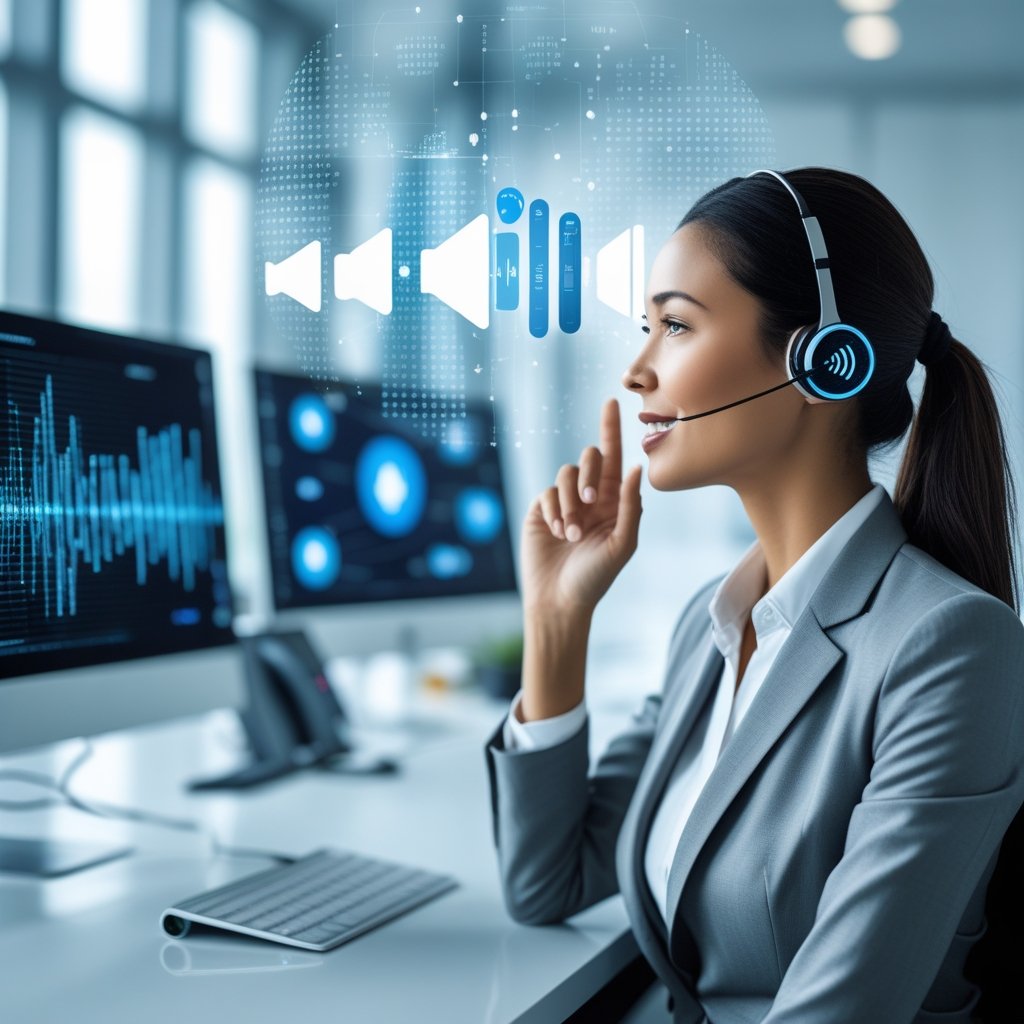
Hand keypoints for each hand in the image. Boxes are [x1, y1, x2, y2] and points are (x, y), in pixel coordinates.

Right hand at [520, 398, 643, 618]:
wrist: (560, 600)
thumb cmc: (596, 577)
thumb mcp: (622, 543)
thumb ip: (630, 505)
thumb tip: (636, 467)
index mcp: (615, 501)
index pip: (615, 458)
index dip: (611, 428)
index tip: (612, 400)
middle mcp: (590, 497)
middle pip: (590, 459)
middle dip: (590, 475)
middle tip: (590, 502)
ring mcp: (564, 502)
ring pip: (566, 475)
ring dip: (571, 502)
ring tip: (572, 533)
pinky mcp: (541, 510)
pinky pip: (547, 493)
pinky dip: (555, 510)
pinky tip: (558, 533)